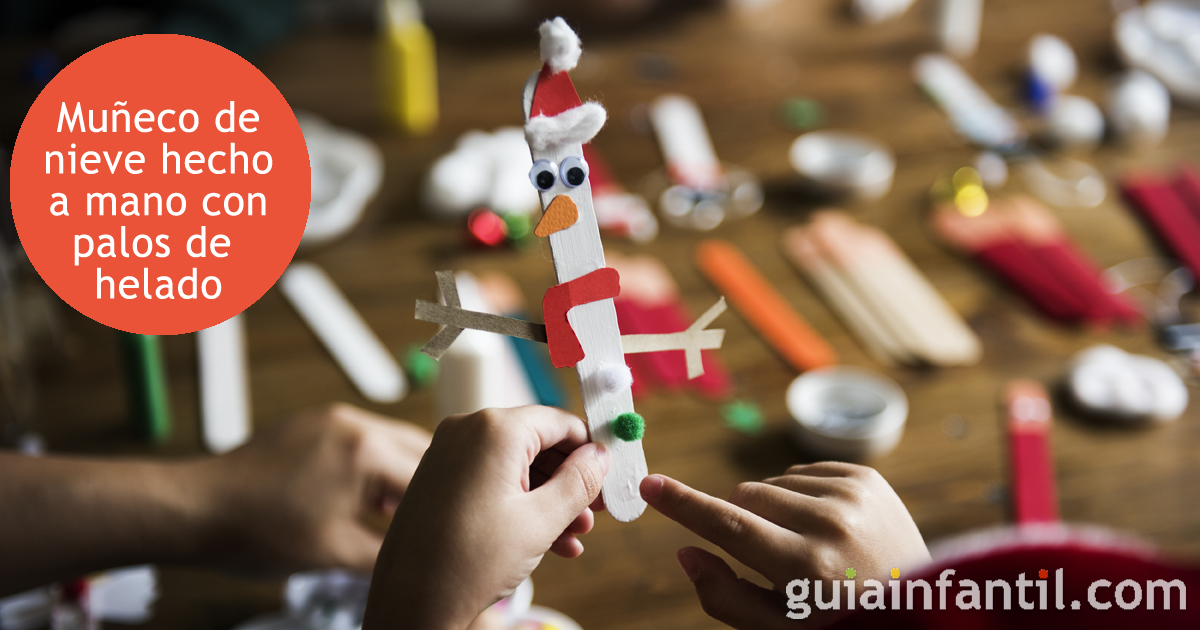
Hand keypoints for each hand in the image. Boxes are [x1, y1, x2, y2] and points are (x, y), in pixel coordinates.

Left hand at [197, 403, 431, 573]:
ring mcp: (332, 418)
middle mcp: (355, 423)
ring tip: (404, 513)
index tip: (460, 527)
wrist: (195, 509)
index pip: (432, 478)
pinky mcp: (314, 423)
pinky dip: (376, 464)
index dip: (449, 508)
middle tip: (443, 520)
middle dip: (436, 485)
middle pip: (422, 450)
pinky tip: (368, 498)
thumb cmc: (254, 532)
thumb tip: (419, 563)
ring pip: (393, 442)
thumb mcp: (334, 554)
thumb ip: (387, 555)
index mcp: (366, 452)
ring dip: (405, 473)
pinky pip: (364, 439)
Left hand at [362, 406, 609, 629]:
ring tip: (574, 536)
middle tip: (595, 514)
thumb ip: (579, 482)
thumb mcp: (541, 522)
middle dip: (570, 481)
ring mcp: (449, 454)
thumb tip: (600, 456)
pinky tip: (547, 542)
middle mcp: (467, 430)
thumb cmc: (469, 561)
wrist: (407, 602)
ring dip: (549, 499)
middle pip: (538, 443)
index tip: (610, 477)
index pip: (560, 422)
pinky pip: (491, 481)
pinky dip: (520, 505)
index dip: (590, 451)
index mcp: (494, 429)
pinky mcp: (439, 478)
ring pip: (516, 466)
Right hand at [641, 462, 930, 629]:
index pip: (728, 525)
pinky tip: (827, 528)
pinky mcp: (866, 476)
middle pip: (745, 496)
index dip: (683, 505)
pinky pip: (803, 472)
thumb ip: (726, 598)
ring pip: (772, 483)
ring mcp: (853, 495)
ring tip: (811, 547)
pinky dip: (803, 497)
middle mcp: (830, 524)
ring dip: (775, 510)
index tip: (649, 485)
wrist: (922, 606)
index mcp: (805, 568)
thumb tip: (686, 552)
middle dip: (742, 521)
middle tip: (773, 559)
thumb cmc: (841, 625)